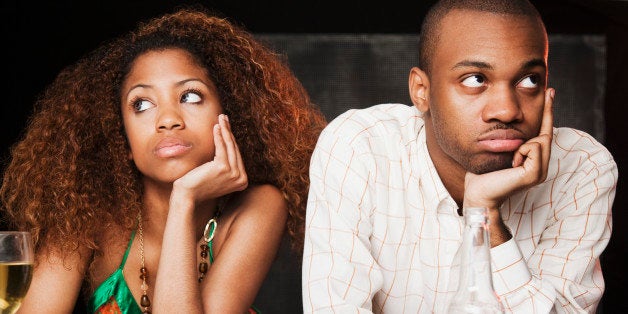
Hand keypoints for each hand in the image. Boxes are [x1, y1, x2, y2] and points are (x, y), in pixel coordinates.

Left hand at [173, 114, 247, 203]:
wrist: (187, 196)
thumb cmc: (199, 185)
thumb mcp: (217, 174)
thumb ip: (225, 164)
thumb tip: (227, 142)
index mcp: (242, 181)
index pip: (236, 155)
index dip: (231, 139)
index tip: (227, 127)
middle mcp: (241, 179)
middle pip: (234, 149)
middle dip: (229, 131)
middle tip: (224, 118)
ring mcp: (234, 174)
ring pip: (230, 146)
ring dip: (225, 130)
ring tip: (221, 118)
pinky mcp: (223, 168)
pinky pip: (222, 147)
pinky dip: (219, 135)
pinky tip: (216, 126)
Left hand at [463, 88, 554, 209]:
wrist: (478, 193)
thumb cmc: (483, 173)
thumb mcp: (499, 149)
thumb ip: (512, 138)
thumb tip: (512, 117)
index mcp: (534, 160)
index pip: (546, 131)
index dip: (548, 111)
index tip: (550, 90)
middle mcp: (542, 166)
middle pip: (545, 134)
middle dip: (528, 138)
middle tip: (513, 157)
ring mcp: (541, 171)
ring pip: (540, 140)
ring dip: (521, 146)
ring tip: (510, 162)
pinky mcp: (535, 174)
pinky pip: (533, 147)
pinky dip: (520, 152)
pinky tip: (512, 165)